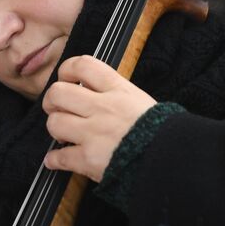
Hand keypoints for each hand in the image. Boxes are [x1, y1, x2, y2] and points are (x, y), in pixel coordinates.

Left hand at [41, 56, 157, 181]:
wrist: (172, 160)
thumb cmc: (161, 132)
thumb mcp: (142, 101)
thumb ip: (116, 94)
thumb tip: (93, 91)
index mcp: (118, 90)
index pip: (83, 65)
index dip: (67, 70)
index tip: (65, 78)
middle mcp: (103, 108)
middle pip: (58, 93)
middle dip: (51, 101)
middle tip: (56, 108)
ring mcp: (94, 134)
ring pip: (55, 123)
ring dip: (55, 130)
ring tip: (63, 135)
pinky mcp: (89, 159)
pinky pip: (59, 157)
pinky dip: (54, 160)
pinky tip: (56, 159)